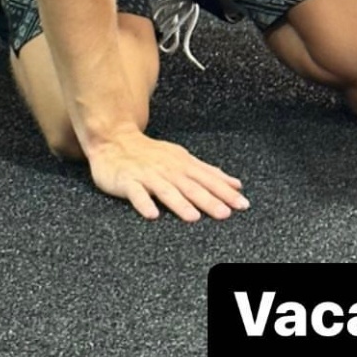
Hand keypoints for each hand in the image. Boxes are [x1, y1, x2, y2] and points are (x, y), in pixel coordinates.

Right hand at [86, 127, 249, 221]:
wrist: (113, 139)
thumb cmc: (150, 153)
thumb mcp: (182, 159)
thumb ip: (209, 173)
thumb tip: (236, 184)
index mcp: (183, 164)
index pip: (209, 179)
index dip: (226, 192)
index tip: (242, 204)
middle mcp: (168, 169)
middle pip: (191, 186)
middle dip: (209, 200)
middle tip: (225, 214)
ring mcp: (147, 175)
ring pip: (166, 190)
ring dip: (179, 203)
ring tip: (193, 217)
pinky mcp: (127, 181)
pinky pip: (136, 193)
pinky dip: (144, 203)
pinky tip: (152, 214)